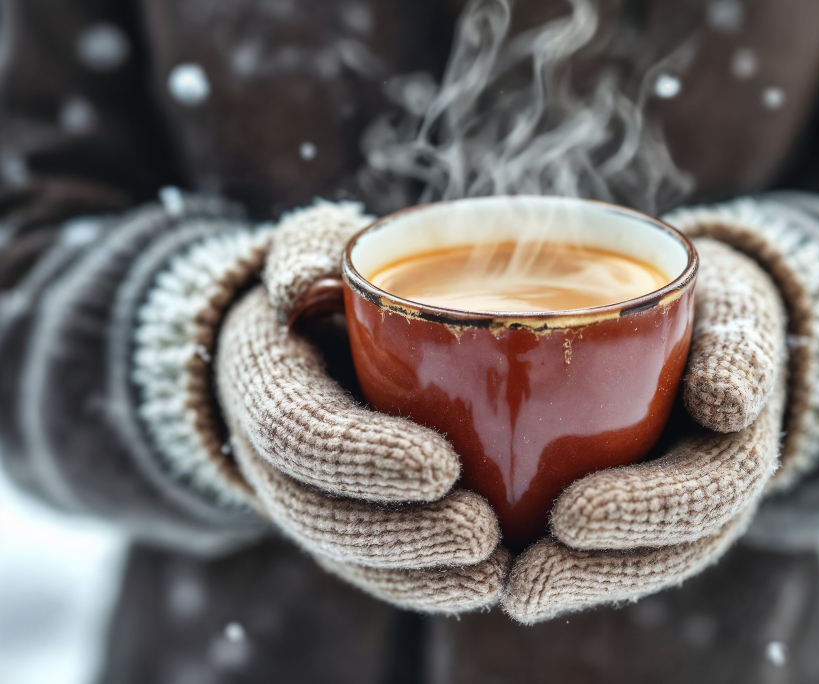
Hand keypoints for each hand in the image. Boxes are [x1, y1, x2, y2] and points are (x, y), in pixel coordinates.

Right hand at [214, 203, 507, 612]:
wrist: (296, 343)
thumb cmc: (319, 288)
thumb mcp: (304, 247)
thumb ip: (301, 251)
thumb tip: (300, 280)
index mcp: (262, 380)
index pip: (298, 430)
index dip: (361, 456)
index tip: (443, 466)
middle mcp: (271, 456)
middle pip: (320, 512)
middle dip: (399, 531)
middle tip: (480, 532)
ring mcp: (303, 497)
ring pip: (346, 554)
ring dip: (417, 572)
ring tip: (494, 571)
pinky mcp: (342, 523)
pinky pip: (369, 569)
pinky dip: (421, 586)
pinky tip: (483, 585)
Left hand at [501, 239, 788, 623]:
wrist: (706, 330)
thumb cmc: (711, 316)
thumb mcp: (736, 316)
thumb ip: (739, 352)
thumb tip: (724, 403)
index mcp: (740, 452)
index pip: (705, 492)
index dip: (642, 510)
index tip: (569, 516)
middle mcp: (710, 497)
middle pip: (664, 551)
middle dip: (595, 569)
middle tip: (524, 580)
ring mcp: (673, 512)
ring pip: (633, 565)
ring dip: (573, 585)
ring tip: (511, 594)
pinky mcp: (632, 512)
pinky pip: (603, 553)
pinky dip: (561, 569)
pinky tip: (505, 580)